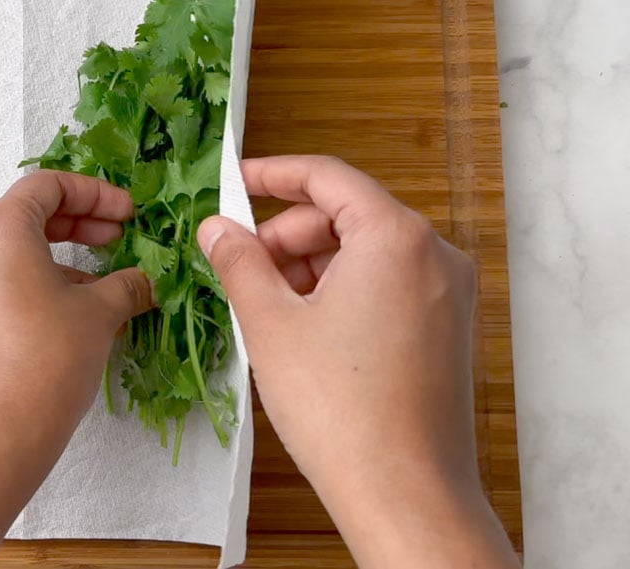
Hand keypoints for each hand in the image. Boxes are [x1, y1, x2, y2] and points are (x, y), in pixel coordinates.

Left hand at [0, 170, 152, 450]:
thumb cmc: (46, 359)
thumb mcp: (99, 314)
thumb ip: (126, 285)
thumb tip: (145, 282)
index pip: (47, 185)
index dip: (95, 193)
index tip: (129, 214)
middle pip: (26, 213)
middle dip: (78, 221)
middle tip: (119, 237)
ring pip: (12, 249)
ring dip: (60, 255)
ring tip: (103, 284)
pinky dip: (35, 281)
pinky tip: (71, 312)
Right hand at [197, 155, 518, 568]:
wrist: (403, 492)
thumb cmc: (340, 408)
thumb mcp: (271, 323)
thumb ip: (239, 261)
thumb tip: (217, 228)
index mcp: (397, 238)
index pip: (329, 178)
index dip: (274, 175)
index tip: (235, 181)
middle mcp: (435, 256)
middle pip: (348, 216)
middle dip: (287, 234)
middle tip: (239, 265)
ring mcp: (448, 295)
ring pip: (365, 255)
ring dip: (311, 267)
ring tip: (266, 308)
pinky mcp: (446, 331)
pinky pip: (386, 287)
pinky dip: (341, 293)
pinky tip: (303, 330)